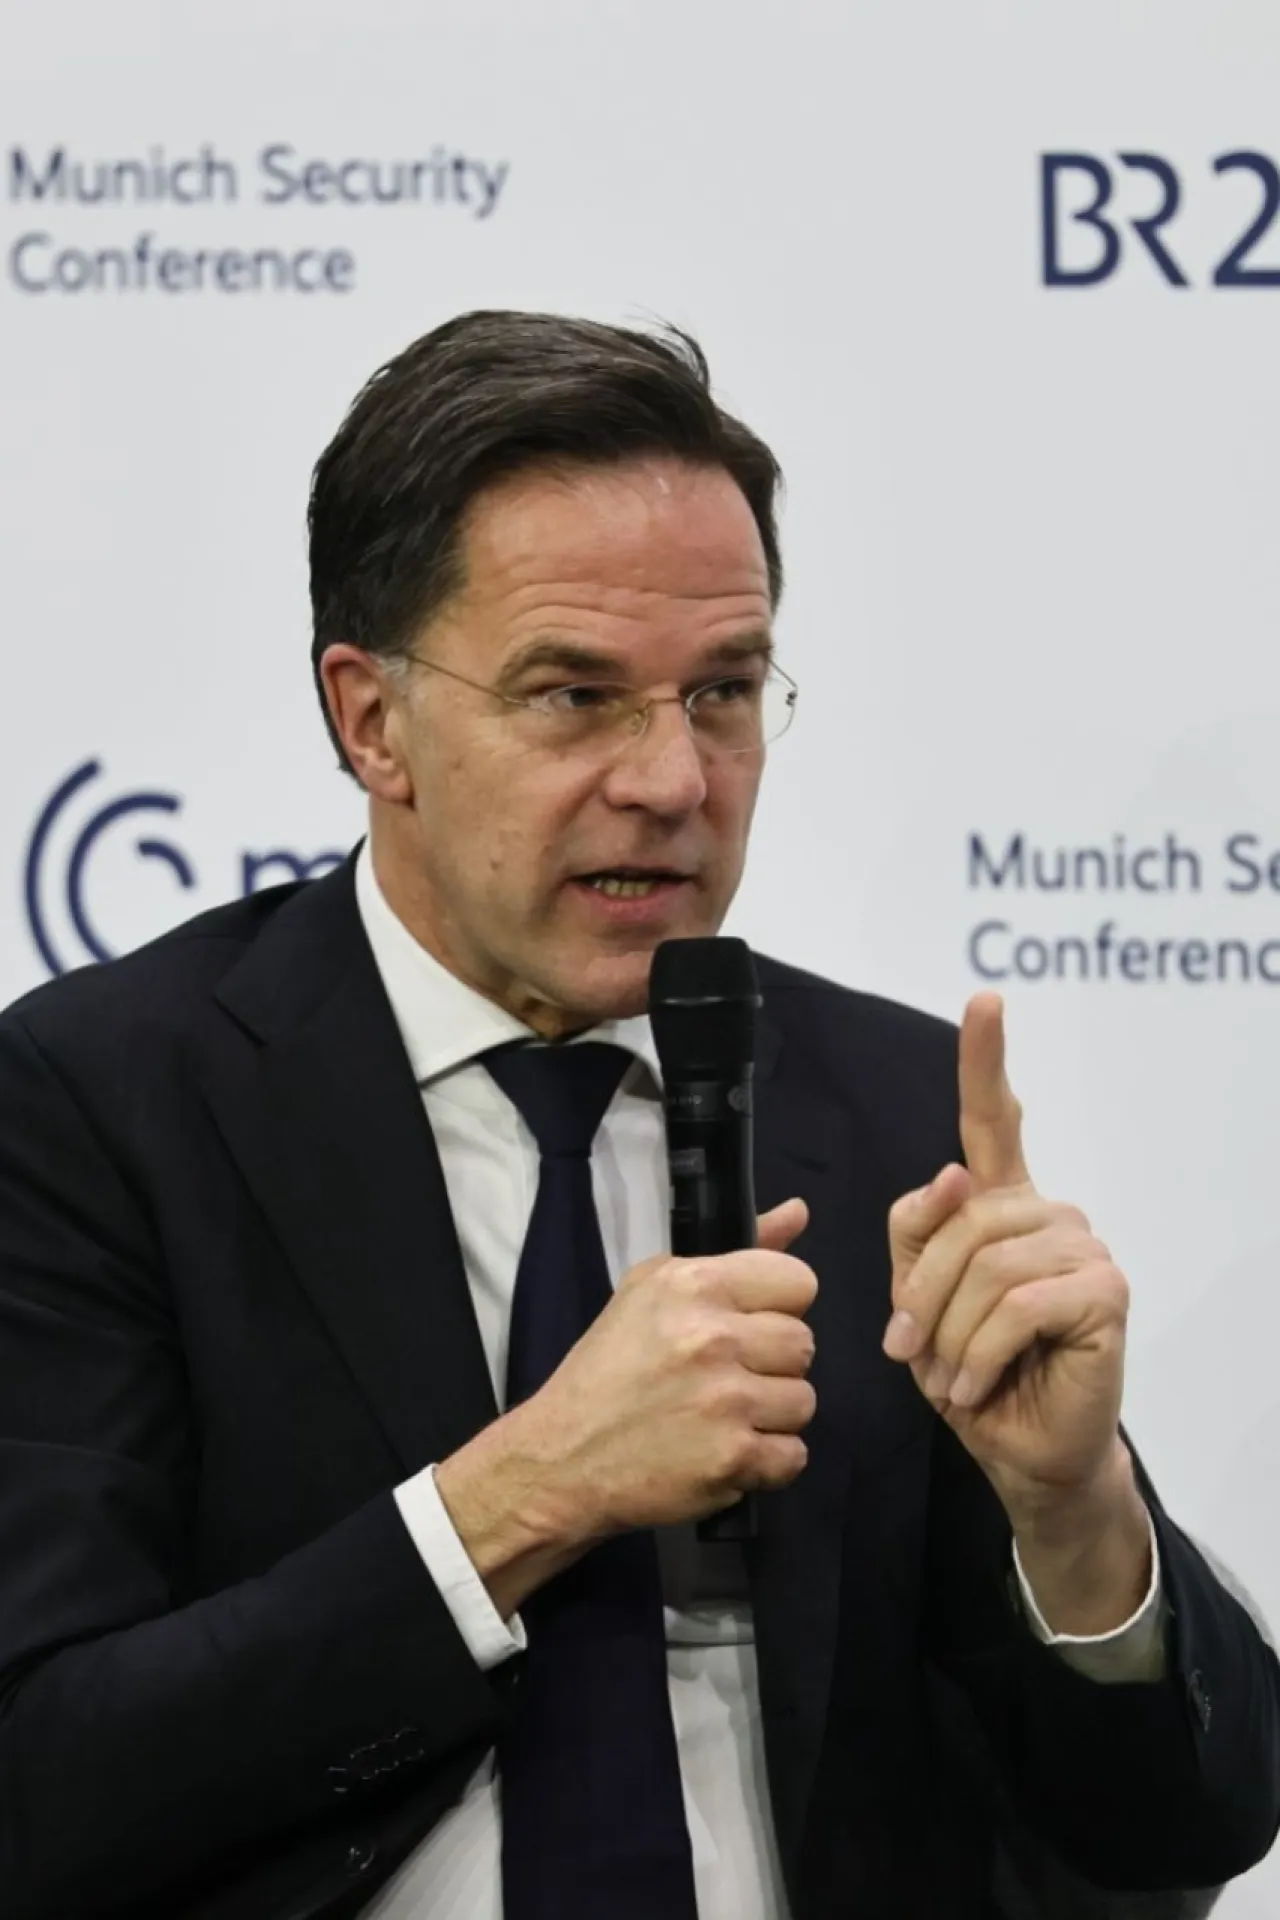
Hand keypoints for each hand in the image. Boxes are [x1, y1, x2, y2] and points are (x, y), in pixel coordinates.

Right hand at [435, 1201, 816, 1612]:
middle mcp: (713, 1337)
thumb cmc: (608, 1367)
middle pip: (803, 1344)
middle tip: (728, 1377)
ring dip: (771, 1415)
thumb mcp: (654, 1289)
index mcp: (694, 1285)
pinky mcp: (732, 1459)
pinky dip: (767, 1463)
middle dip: (772, 1364)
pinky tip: (727, 1452)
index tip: (747, 1326)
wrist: (561, 1456)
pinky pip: (793, 1456)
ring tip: (725, 1418)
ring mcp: (726, 1402)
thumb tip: (799, 1210)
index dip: (778, 1307)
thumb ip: (736, 1252)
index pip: (798, 1281)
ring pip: (803, 1401)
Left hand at [883, 994, 1132, 1521]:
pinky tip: (977, 1386)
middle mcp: (1049, 1214)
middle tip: (913, 1351)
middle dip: (923, 1295)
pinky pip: (1018, 1305)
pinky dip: (980, 1354)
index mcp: (1002, 1205)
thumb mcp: (917, 1300)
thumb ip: (918, 1232)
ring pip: (987, 1266)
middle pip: (963, 1221)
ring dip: (950, 1333)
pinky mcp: (1105, 1292)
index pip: (995, 1120)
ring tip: (951, 1376)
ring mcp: (1084, 1248)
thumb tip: (952, 1175)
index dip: (987, 1058)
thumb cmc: (970, 1371)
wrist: (1019, 1450)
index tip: (984, 1002)